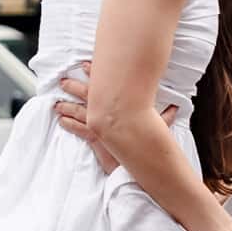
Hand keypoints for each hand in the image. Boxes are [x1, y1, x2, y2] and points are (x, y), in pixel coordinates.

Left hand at [54, 70, 179, 172]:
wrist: (143, 166)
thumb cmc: (148, 147)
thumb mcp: (158, 129)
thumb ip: (163, 118)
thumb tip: (174, 107)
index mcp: (123, 108)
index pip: (106, 87)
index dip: (95, 75)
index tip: (85, 64)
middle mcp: (110, 115)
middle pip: (89, 96)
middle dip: (75, 87)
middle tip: (63, 79)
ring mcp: (103, 127)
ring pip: (81, 112)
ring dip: (68, 106)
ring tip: (56, 101)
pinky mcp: (98, 140)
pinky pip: (81, 131)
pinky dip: (70, 125)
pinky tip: (61, 121)